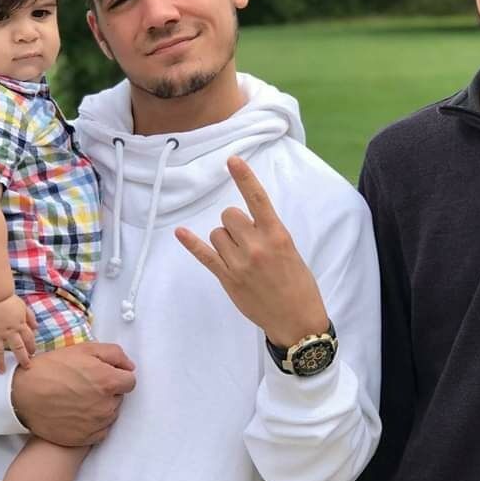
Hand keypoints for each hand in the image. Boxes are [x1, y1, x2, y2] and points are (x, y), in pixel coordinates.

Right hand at [0, 295, 36, 373]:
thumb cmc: (9, 300)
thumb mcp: (24, 307)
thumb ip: (30, 318)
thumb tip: (36, 328)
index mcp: (20, 325)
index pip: (29, 339)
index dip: (32, 347)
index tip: (33, 353)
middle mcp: (9, 331)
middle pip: (18, 348)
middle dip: (23, 359)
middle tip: (25, 367)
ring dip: (0, 362)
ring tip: (1, 371)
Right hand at [11, 341, 135, 445]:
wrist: (23, 394)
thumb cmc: (53, 369)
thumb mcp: (86, 349)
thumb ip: (115, 355)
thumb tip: (130, 367)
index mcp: (109, 382)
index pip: (130, 381)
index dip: (118, 376)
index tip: (105, 375)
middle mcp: (105, 405)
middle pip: (119, 398)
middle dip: (109, 391)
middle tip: (87, 386)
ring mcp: (95, 424)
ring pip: (110, 414)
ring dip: (102, 407)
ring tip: (80, 399)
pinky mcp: (84, 438)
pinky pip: (100, 431)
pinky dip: (94, 424)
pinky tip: (78, 414)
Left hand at [175, 156, 328, 347]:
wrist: (297, 320)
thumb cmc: (298, 283)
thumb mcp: (291, 250)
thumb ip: (269, 233)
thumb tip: (246, 223)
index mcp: (277, 235)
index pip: (258, 199)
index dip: (245, 178)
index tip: (232, 160)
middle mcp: (257, 246)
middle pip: (229, 215)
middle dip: (234, 223)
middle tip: (247, 240)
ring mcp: (240, 263)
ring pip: (217, 234)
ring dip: (224, 240)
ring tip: (241, 257)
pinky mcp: (228, 278)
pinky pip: (205, 255)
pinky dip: (191, 243)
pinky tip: (181, 232)